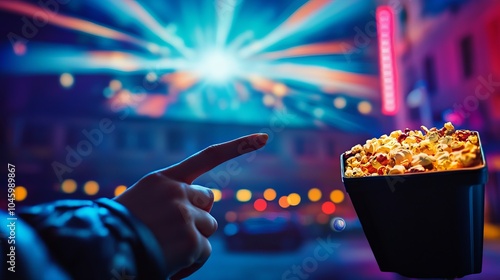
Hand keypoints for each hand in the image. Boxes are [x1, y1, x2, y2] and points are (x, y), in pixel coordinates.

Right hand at [114, 133, 267, 278]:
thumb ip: (171, 197)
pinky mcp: (192, 239)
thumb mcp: (139, 202)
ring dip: (194, 238)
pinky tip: (170, 264)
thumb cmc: (116, 230)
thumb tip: (208, 203)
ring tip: (165, 247)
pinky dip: (192, 261)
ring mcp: (185, 214)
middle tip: (174, 228)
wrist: (100, 251)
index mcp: (162, 179)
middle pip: (209, 200)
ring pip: (209, 226)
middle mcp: (176, 191)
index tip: (264, 137)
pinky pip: (205, 251)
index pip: (207, 157)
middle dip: (198, 214)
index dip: (238, 147)